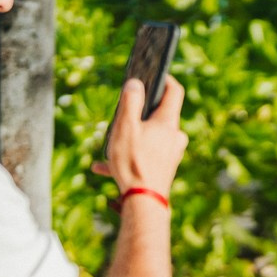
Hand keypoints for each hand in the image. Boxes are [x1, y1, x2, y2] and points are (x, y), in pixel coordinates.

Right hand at [94, 74, 187, 198]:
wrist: (143, 202)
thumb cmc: (133, 162)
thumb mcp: (126, 127)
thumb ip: (130, 102)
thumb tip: (135, 84)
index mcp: (168, 122)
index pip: (175, 91)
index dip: (165, 79)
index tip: (154, 74)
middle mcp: (175, 136)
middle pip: (159, 115)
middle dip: (140, 114)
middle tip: (122, 117)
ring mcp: (172, 153)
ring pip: (148, 138)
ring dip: (128, 140)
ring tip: (107, 148)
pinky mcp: (165, 167)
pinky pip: (143, 157)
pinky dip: (126, 158)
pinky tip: (102, 167)